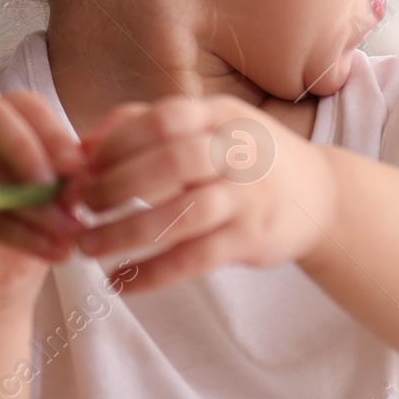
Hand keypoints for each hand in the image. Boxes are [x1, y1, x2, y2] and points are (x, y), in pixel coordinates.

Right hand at [0, 91, 84, 311]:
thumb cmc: (34, 200)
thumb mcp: (58, 178)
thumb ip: (72, 166)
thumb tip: (90, 166)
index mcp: (4, 110)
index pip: (25, 106)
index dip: (52, 133)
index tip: (76, 165)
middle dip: (30, 155)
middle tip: (65, 192)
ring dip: (37, 208)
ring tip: (72, 231)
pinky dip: (26, 238)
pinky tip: (56, 251)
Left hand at [61, 95, 331, 293]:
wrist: (319, 195)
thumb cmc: (244, 158)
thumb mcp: (207, 126)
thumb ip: (145, 127)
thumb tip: (82, 146)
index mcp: (219, 115)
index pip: (161, 119)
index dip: (115, 143)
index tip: (81, 167)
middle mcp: (237, 151)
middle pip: (170, 162)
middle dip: (115, 186)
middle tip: (80, 207)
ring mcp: (248, 197)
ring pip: (181, 215)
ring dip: (126, 233)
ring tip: (88, 248)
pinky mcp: (251, 239)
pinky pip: (196, 259)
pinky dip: (153, 274)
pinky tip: (121, 283)